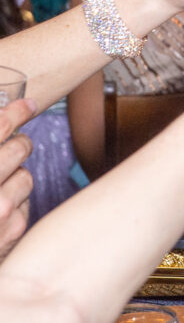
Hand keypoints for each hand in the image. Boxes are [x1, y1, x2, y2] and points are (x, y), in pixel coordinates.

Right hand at [0, 99, 36, 260]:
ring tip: (1, 181)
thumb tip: (1, 129)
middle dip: (19, 142)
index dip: (15, 111)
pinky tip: (0, 209)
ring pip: (26, 176)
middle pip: (20, 147)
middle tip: (15, 142)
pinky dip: (16, 203)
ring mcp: (1, 211)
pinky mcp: (11, 232)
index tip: (28, 104)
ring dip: (17, 174)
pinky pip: (26, 205)